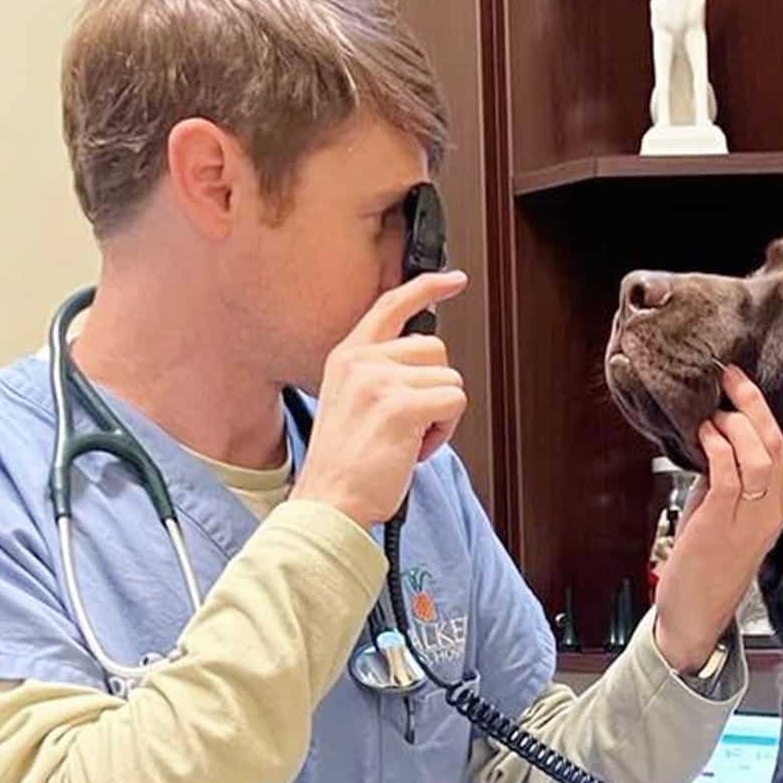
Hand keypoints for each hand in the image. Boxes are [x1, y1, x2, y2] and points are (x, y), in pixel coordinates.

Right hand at [292, 270, 469, 525]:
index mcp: (348, 357)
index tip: (453, 280)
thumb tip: (427, 361)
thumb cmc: (344, 465)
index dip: (426, 287)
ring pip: (449, 380)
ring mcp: (380, 381)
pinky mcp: (400, 406)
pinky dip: (445, 431)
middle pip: (435, 350)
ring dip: (440, 415)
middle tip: (408, 424)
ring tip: (407, 439)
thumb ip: (381, 374)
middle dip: (434, 389)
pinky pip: (453, 403)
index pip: (391, 305)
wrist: (328, 503)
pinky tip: (415, 448)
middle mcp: (362, 362)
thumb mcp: (351, 403)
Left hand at [653, 366, 782, 673]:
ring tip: (712, 415)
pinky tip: (702, 436)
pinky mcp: (720, 524)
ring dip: (734, 424)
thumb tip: (716, 433)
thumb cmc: (708, 561)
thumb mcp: (727, 510)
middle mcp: (773, 508)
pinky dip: (715, 447)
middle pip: (782, 444)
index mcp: (782, 503)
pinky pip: (727, 474)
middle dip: (757, 403)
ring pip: (760, 455)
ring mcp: (749, 517)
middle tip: (734, 376)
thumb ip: (728, 473)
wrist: (696, 613)